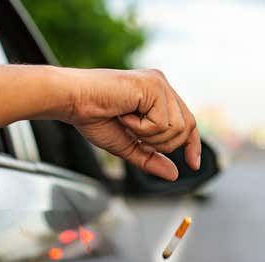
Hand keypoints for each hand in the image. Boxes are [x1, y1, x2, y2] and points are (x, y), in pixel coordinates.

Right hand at [58, 68, 200, 180]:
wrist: (72, 101)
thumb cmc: (93, 117)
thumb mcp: (127, 146)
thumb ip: (151, 158)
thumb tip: (174, 174)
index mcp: (158, 95)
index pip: (187, 122)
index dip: (192, 145)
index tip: (193, 165)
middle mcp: (162, 85)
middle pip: (186, 127)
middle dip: (162, 143)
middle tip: (132, 132)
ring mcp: (159, 84)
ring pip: (177, 127)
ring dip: (149, 135)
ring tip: (126, 121)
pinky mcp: (154, 85)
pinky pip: (162, 123)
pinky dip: (141, 127)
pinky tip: (124, 115)